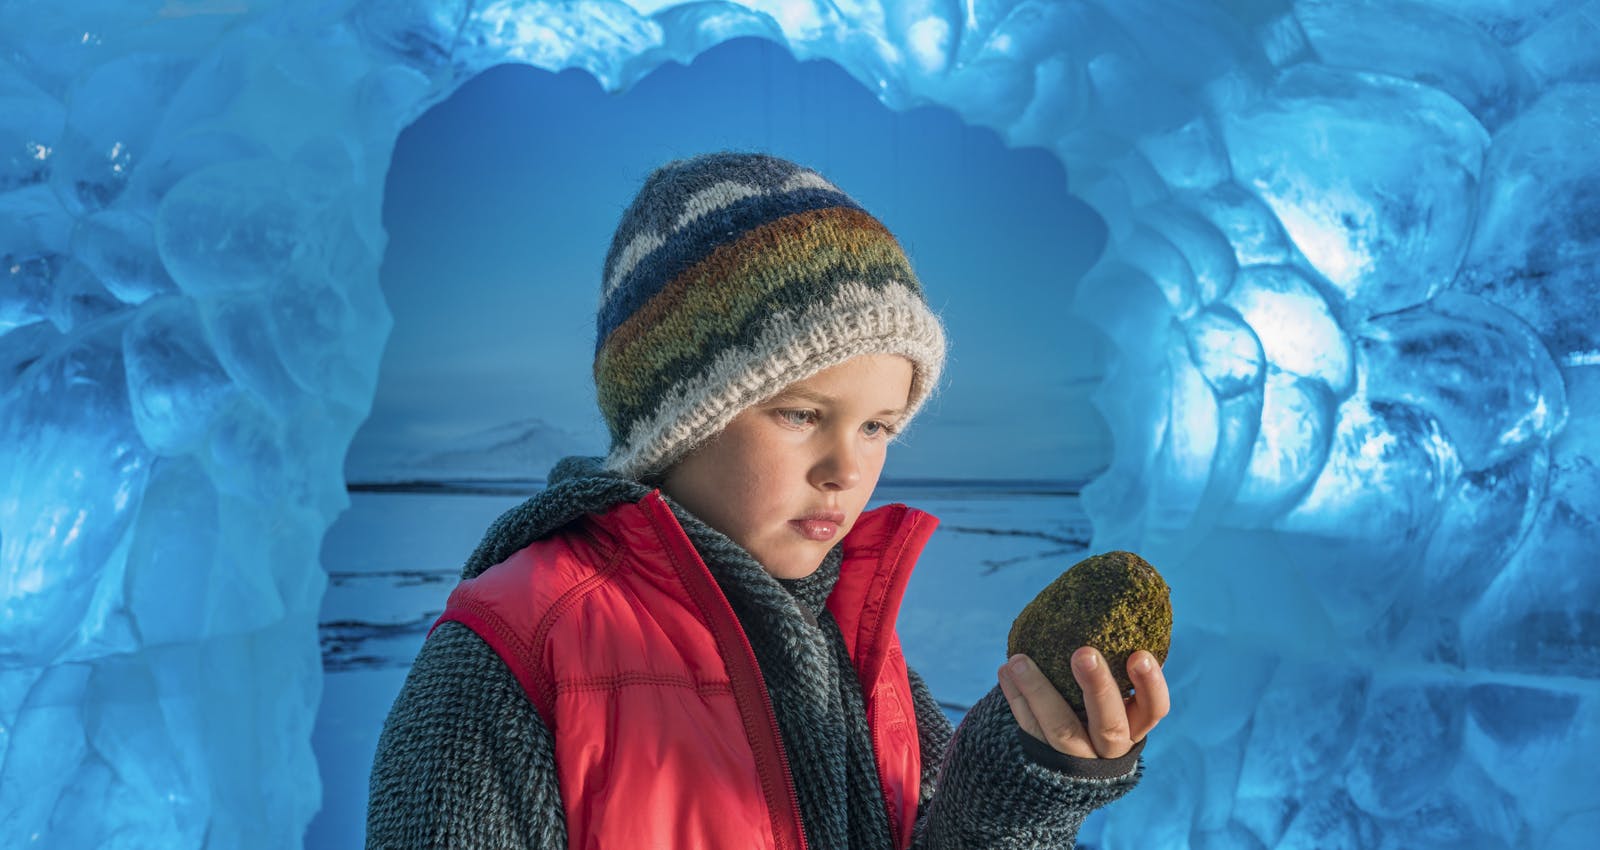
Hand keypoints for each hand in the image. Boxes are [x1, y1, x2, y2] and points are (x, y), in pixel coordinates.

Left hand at [996, 648, 1168, 759]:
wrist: (1073, 760)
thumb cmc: (1101, 705)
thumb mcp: (1117, 693)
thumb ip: (1116, 662)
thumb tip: (1106, 599)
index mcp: (1135, 725)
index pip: (1154, 709)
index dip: (1149, 685)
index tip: (1138, 654)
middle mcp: (1111, 747)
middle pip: (1109, 724)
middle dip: (1097, 687)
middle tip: (1083, 653)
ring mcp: (1078, 757)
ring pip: (1060, 729)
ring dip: (1038, 691)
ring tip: (1016, 661)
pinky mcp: (1045, 758)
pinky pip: (1029, 728)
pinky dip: (1016, 698)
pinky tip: (1005, 672)